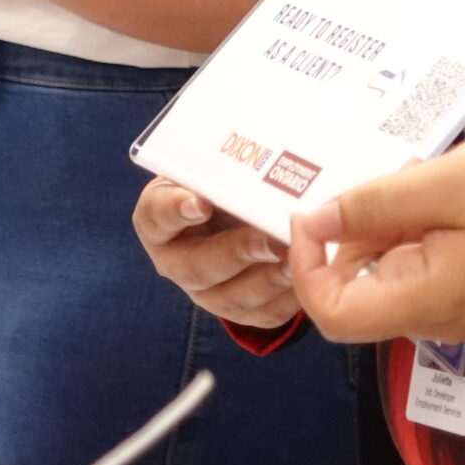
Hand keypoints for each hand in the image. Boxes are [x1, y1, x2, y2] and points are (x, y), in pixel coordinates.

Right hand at [134, 179, 300, 329]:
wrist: (238, 210)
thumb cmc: (223, 180)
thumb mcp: (214, 165)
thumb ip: (222, 164)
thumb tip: (252, 150)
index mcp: (159, 219)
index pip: (157, 215)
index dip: (176, 210)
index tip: (202, 203)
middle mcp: (176, 261)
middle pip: (197, 266)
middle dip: (236, 253)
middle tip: (270, 240)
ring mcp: (206, 291)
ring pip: (230, 298)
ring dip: (265, 281)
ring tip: (295, 262)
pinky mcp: (239, 310)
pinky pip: (261, 314)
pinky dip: (286, 299)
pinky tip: (308, 279)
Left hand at [289, 123, 464, 344]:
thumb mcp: (443, 183)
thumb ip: (373, 206)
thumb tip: (316, 223)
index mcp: (426, 300)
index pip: (334, 313)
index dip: (305, 267)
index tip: (308, 214)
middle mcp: (438, 315)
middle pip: (361, 287)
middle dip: (356, 230)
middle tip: (387, 175)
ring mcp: (460, 302)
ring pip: (392, 268)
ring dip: (388, 221)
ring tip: (419, 171)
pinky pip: (425, 261)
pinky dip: (416, 224)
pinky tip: (437, 185)